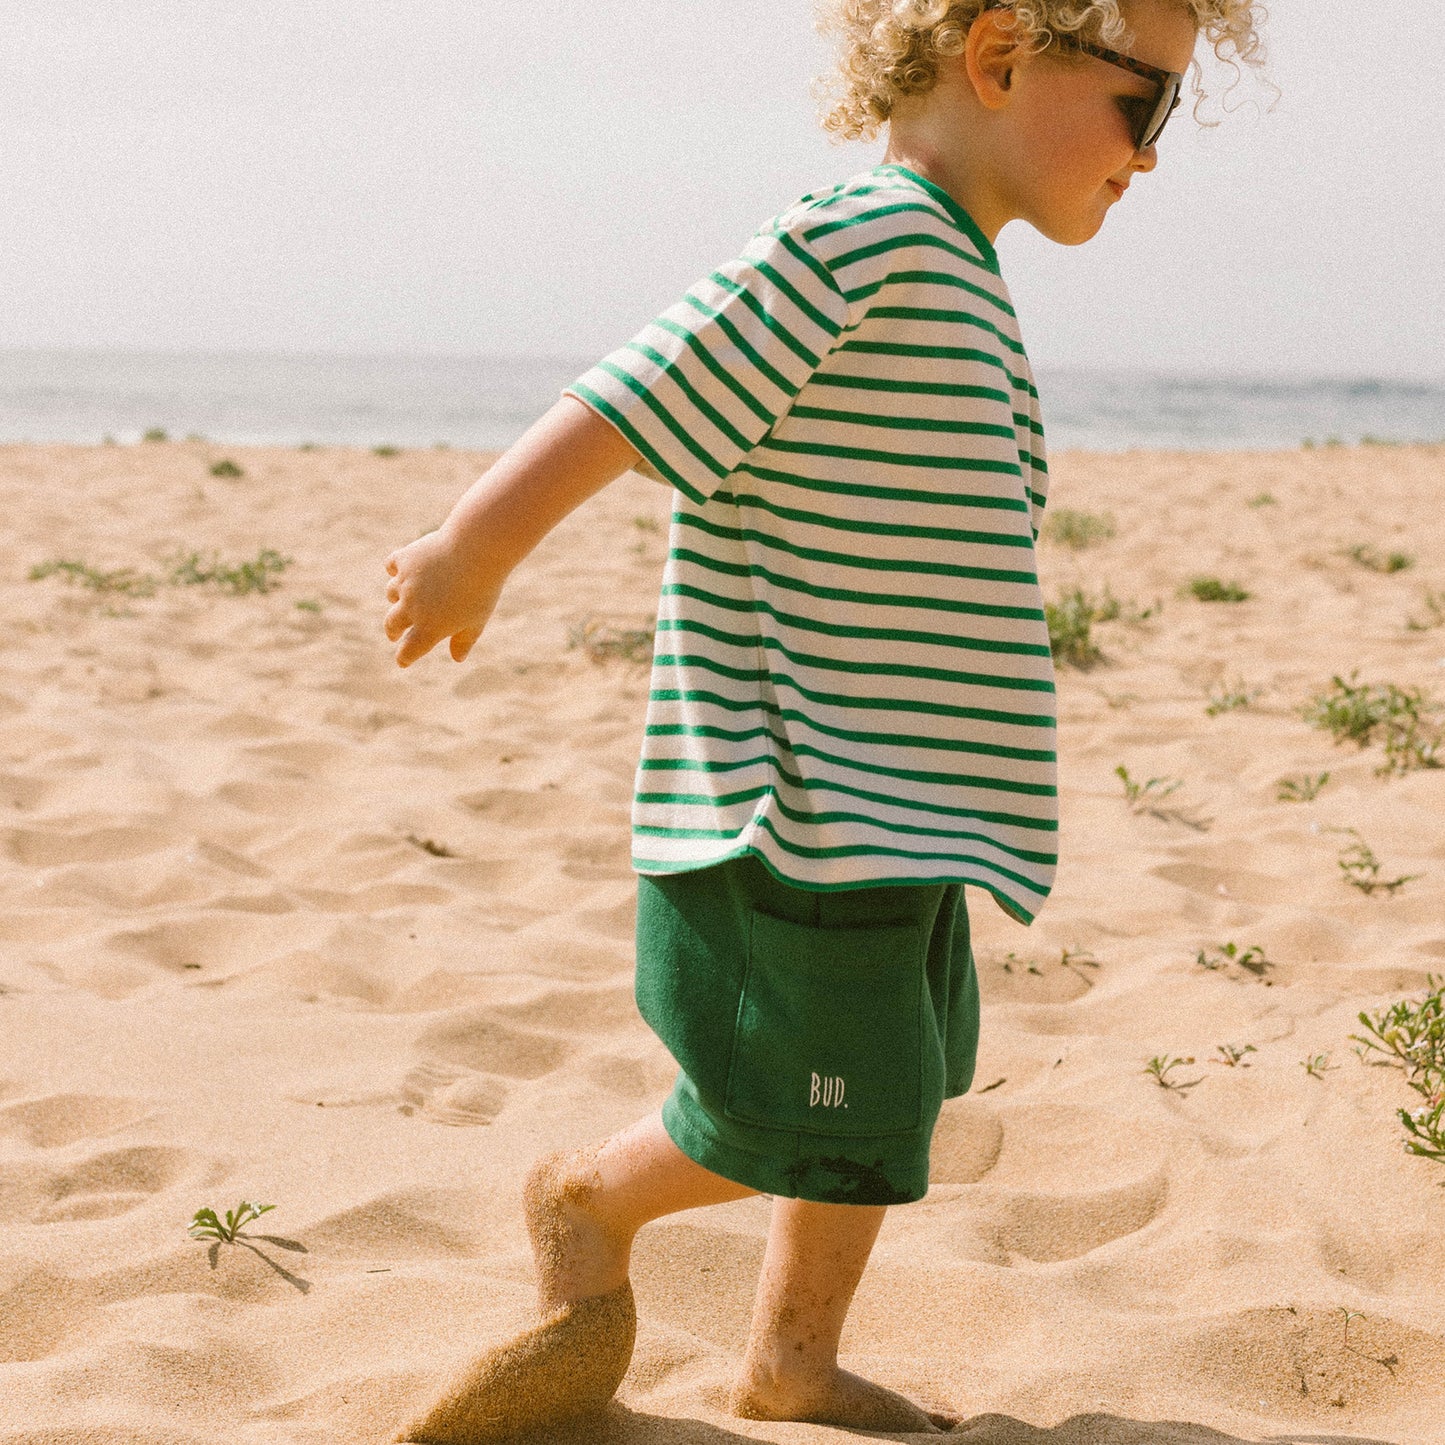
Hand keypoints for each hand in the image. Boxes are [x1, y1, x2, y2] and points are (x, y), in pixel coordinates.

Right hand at [383, 526, 502, 667]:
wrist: (476, 550)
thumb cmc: (482, 588)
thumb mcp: (477, 620)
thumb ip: (464, 640)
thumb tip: (457, 658)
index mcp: (430, 628)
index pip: (408, 651)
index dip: (405, 658)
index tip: (403, 660)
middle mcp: (412, 608)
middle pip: (392, 624)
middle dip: (393, 630)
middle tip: (394, 632)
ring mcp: (405, 583)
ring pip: (391, 593)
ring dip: (396, 597)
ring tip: (405, 596)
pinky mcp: (404, 559)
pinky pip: (391, 566)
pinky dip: (395, 568)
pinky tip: (401, 569)